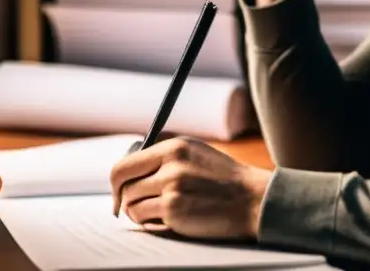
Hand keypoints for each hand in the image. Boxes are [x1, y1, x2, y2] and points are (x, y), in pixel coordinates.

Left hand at [110, 137, 272, 240]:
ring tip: (153, 214)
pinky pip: (143, 219)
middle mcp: (171, 163)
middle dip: (122, 198)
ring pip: (131, 203)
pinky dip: (147, 223)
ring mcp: (172, 186)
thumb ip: (165, 156)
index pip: (125, 163)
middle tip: (126, 208)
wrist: (252, 200)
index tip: (119, 191)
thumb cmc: (224, 180)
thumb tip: (131, 168)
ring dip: (137, 212)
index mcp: (174, 146)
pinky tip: (162, 220)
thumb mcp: (196, 153)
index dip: (116, 181)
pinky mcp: (174, 209)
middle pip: (123, 183)